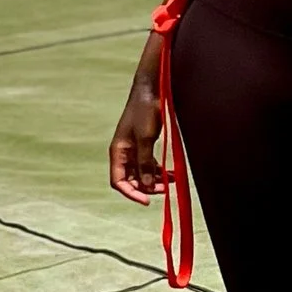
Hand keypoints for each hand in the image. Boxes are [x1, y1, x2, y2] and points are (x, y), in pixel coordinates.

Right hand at [109, 70, 161, 203]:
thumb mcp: (146, 138)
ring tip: (172, 181)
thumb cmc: (145, 112)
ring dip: (155, 181)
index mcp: (118, 152)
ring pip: (142, 174)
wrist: (152, 91)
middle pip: (131, 180)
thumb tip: (147, 186)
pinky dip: (160, 172)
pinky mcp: (145, 146)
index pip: (118, 181)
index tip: (147, 201)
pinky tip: (174, 175)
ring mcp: (134, 150)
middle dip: (146, 188)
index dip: (131, 193)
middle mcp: (124, 153)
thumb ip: (145, 162)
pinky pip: (150, 165)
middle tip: (165, 189)